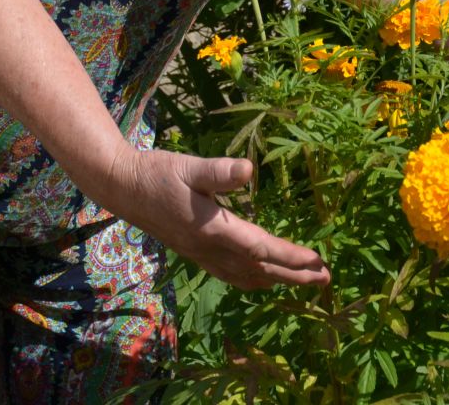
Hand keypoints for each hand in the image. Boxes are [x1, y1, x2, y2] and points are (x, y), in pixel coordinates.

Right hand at [96, 148, 330, 290]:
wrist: (122, 188)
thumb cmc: (157, 173)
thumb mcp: (189, 166)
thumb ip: (219, 171)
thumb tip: (248, 169)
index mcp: (213, 229)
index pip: (261, 248)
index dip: (291, 257)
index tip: (316, 260)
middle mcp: (209, 248)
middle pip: (260, 269)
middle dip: (295, 276)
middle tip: (326, 278)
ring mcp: (201, 254)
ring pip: (246, 277)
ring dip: (278, 280)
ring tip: (304, 282)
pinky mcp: (195, 253)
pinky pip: (231, 275)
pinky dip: (253, 280)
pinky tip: (263, 278)